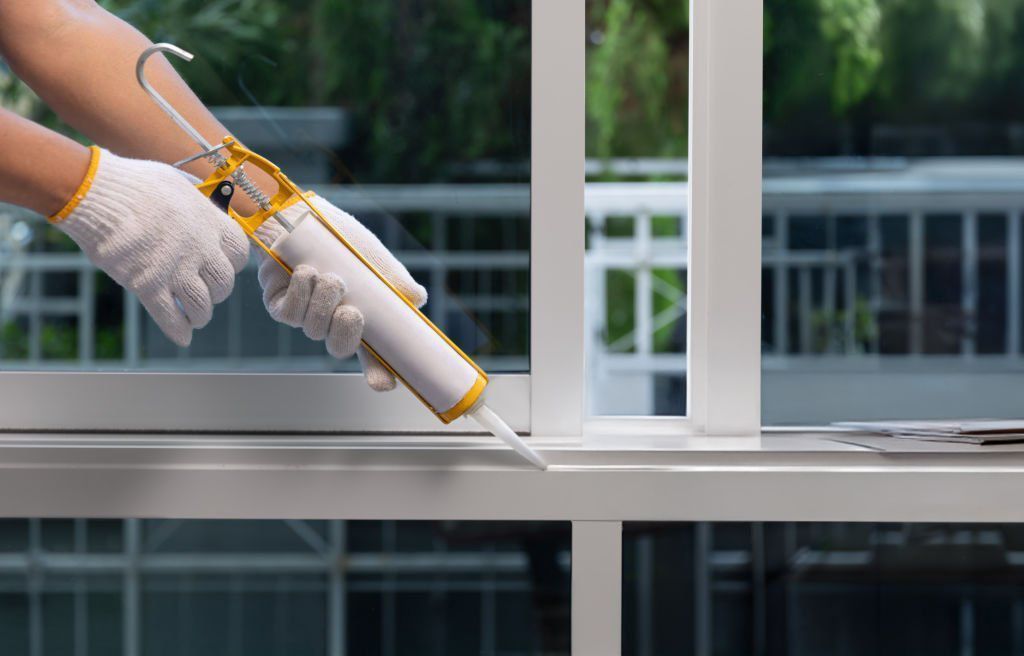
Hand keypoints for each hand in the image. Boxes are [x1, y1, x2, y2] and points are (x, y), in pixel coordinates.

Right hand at [50, 147, 248, 346]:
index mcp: (210, 222)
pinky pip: (170, 316)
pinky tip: (182, 336)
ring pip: (201, 305)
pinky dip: (178, 330)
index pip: (239, 253)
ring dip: (200, 314)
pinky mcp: (148, 285)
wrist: (98, 192)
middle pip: (223, 283)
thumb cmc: (134, 183)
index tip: (224, 267)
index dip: (232, 264)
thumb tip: (208, 206)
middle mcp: (200, 248)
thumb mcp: (177, 184)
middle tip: (206, 293)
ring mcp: (175, 268)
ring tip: (196, 317)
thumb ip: (196, 202)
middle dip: (217, 292)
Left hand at [256, 194, 427, 390]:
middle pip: (341, 348)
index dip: (379, 374)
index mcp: (363, 320)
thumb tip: (416, 299)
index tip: (384, 383)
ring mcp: (306, 317)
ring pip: (315, 330)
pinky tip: (307, 273)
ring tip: (329, 277)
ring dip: (323, 304)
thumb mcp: (375, 260)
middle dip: (346, 333)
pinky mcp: (280, 305)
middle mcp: (334, 323)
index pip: (374, 357)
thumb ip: (396, 281)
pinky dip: (301, 294)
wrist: (305, 215)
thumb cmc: (342, 240)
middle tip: (351, 311)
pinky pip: (290, 314)